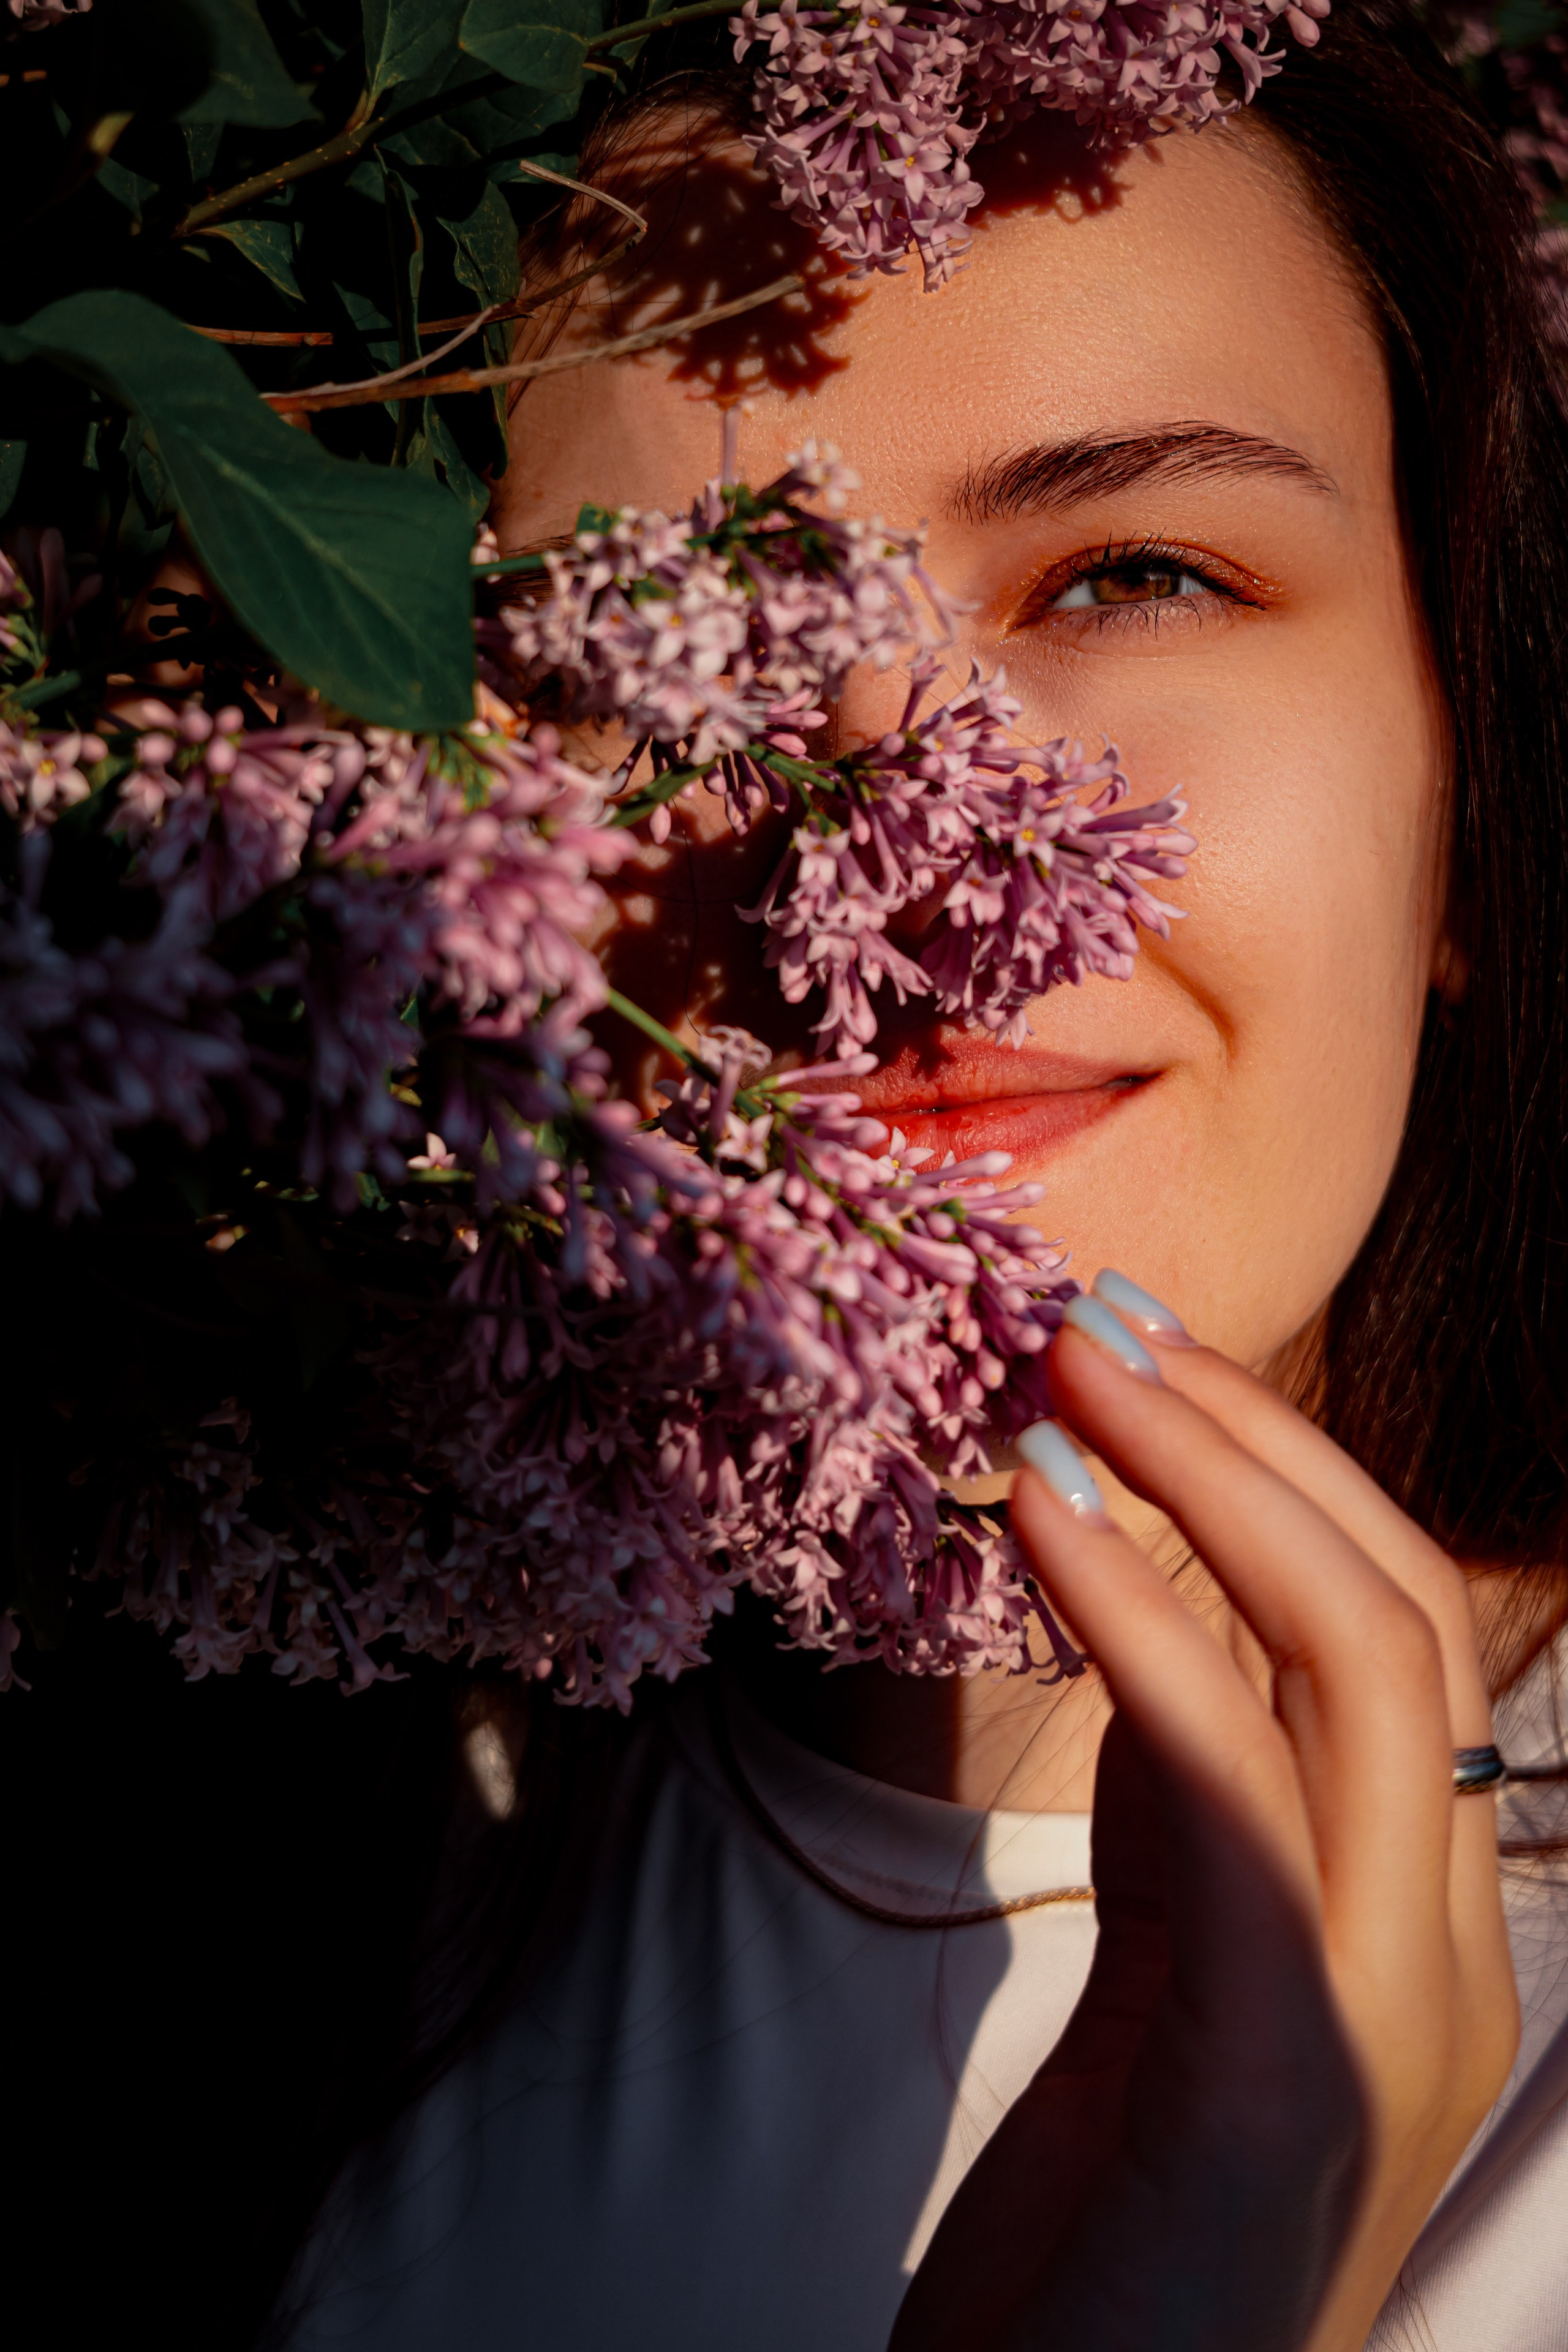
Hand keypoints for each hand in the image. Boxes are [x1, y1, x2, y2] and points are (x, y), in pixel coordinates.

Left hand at [891, 1285, 1517, 2351]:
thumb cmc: (1099, 2238)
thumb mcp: (1166, 1975)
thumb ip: (1193, 1810)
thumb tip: (1145, 1608)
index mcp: (1422, 1933)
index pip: (1408, 1637)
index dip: (1285, 1471)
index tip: (1144, 1357)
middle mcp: (1444, 1961)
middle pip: (1412, 1612)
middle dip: (1259, 1438)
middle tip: (1105, 1315)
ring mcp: (1388, 2015)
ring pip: (1369, 1660)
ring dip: (1217, 1479)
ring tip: (1076, 1364)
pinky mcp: (1284, 2066)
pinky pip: (1233, 1778)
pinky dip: (1142, 1618)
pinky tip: (1046, 1512)